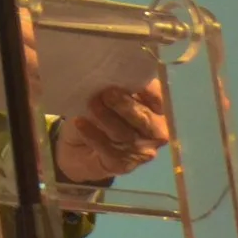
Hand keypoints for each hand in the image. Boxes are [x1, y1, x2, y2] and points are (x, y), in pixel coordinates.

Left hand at [52, 79, 169, 182]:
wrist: (78, 148)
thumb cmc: (98, 114)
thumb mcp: (106, 96)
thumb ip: (116, 87)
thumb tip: (112, 73)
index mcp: (154, 110)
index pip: (158, 98)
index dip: (147, 90)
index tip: (130, 81)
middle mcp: (154, 132)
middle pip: (146, 120)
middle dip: (127, 106)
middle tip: (107, 93)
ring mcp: (140, 151)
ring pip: (126, 134)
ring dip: (107, 118)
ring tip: (92, 105)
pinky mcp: (121, 164)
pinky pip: (109, 150)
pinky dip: (93, 135)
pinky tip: (80, 123)